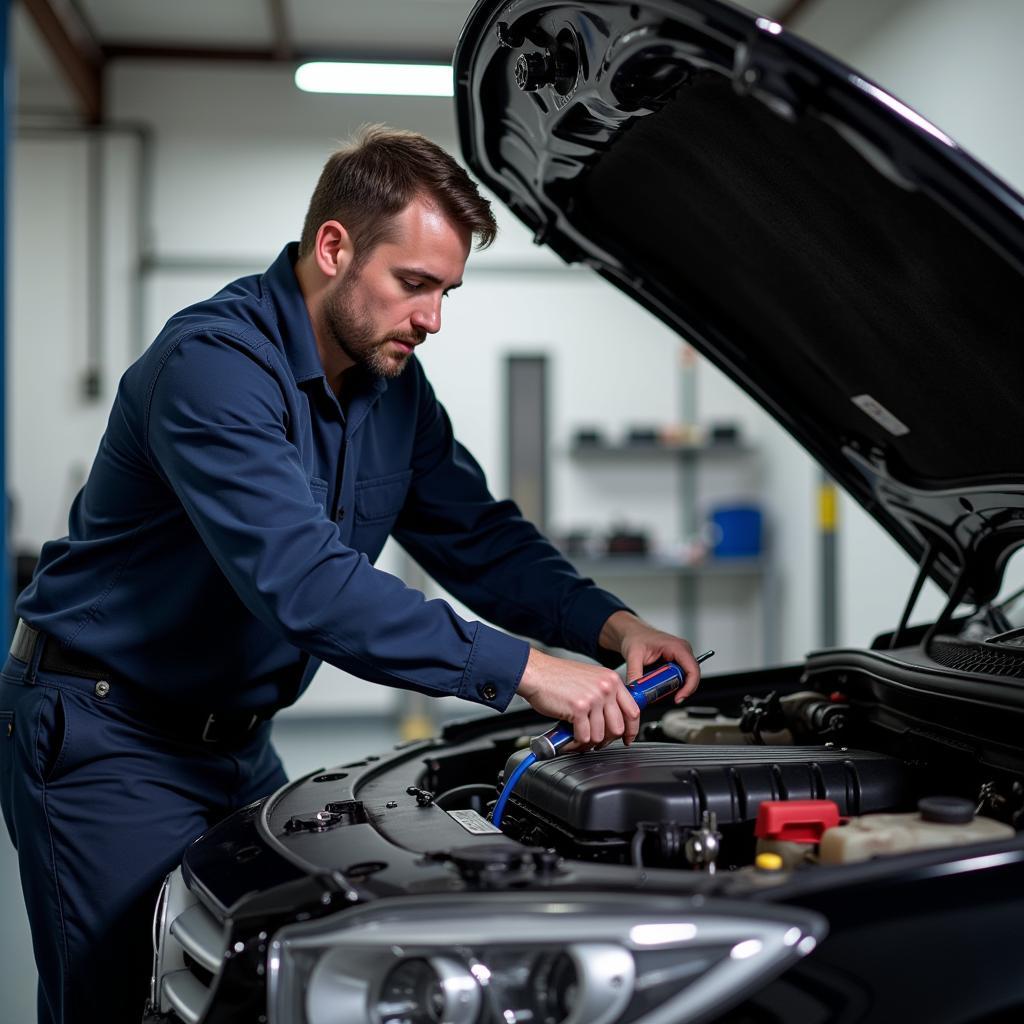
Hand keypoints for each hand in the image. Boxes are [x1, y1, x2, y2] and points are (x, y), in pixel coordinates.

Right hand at [516, 647, 640, 747]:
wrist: (536, 672)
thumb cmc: (557, 676)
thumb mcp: (590, 679)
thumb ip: (604, 694)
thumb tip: (612, 717)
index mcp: (611, 680)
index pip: (633, 711)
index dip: (632, 729)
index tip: (627, 738)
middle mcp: (606, 688)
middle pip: (619, 728)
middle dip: (607, 740)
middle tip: (598, 742)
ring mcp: (594, 698)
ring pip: (601, 735)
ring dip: (588, 742)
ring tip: (579, 738)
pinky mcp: (579, 708)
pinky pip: (584, 737)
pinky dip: (576, 741)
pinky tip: (570, 737)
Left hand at [599, 610, 701, 703]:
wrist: (633, 633)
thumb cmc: (636, 637)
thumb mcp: (632, 655)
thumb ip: (634, 674)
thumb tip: (635, 689)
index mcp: (677, 647)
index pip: (692, 670)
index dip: (689, 687)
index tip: (678, 698)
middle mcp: (682, 652)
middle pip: (690, 678)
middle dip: (678, 690)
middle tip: (661, 695)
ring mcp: (680, 659)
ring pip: (684, 680)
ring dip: (672, 689)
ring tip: (656, 690)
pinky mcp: (676, 665)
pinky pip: (678, 680)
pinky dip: (669, 686)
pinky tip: (658, 686)